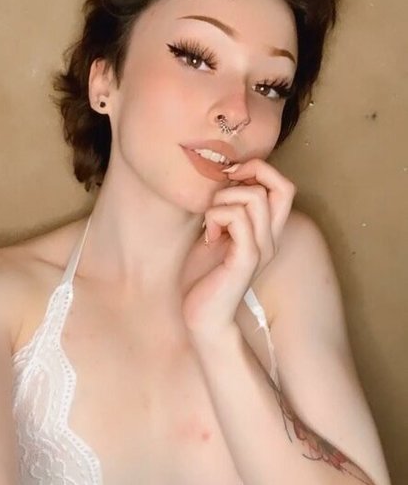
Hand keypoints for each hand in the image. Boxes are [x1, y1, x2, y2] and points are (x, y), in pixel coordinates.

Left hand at [181, 158, 296, 340]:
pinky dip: (216, 216)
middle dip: (247, 175)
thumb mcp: (216, 232)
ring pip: (254, 197)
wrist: (201, 315)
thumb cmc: (204, 275)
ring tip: (210, 222)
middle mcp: (271, 239)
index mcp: (267, 232)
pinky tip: (208, 235)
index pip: (284, 186)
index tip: (230, 177)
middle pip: (282, 186)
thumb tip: (222, 178)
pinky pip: (237, 218)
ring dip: (222, 199)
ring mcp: (261, 249)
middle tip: (220, 194)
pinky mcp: (246, 260)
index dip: (260, 169)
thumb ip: (226, 209)